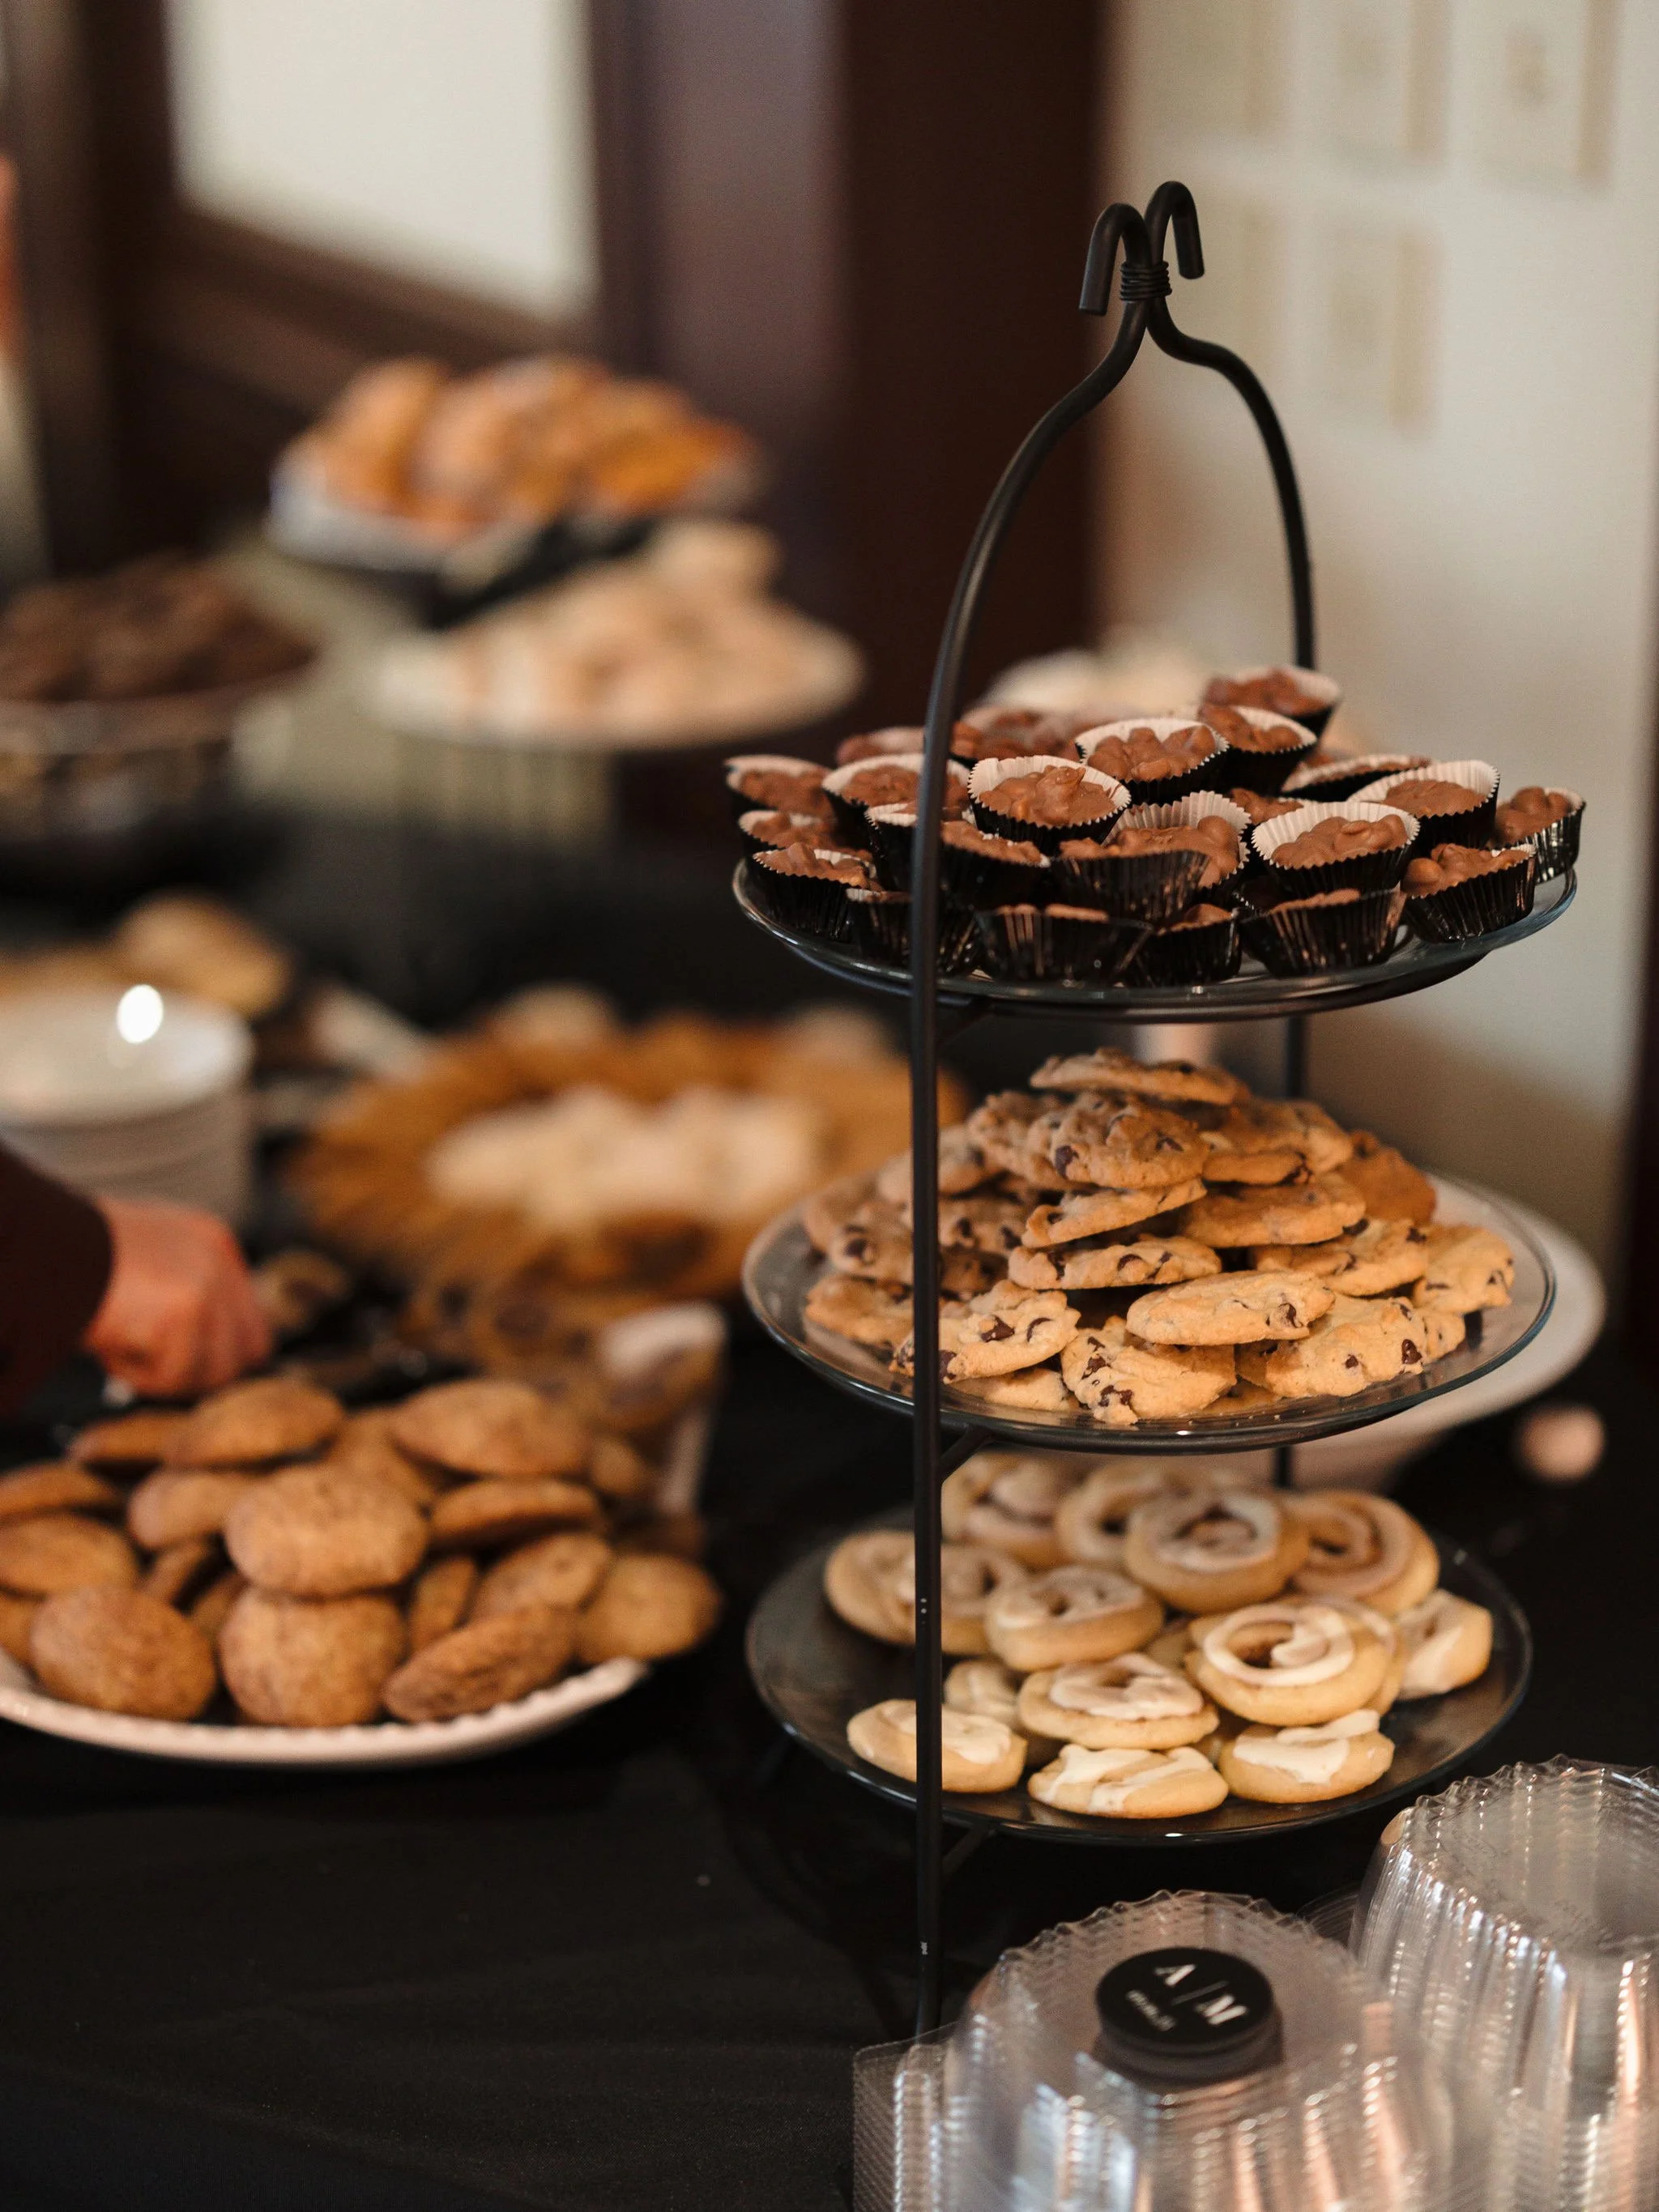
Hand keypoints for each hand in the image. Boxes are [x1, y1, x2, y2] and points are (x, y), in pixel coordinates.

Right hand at [84, 1198, 272, 1398]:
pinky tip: (110, 1348)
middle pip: (249, 1351)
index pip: (250, 1321)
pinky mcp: (186, 1311)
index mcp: (213, 1242)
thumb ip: (180, 1293)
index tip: (181, 1361)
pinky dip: (137, 1375)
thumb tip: (205, 1354)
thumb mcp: (143, 1262)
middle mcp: (219, 1261)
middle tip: (154, 1367)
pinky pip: (175, 1376)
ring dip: (167, 1375)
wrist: (36, 1247)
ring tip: (123, 1348)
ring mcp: (208, 1285)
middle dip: (203, 1370)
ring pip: (216, 1371)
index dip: (218, 1351)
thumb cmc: (74, 1262)